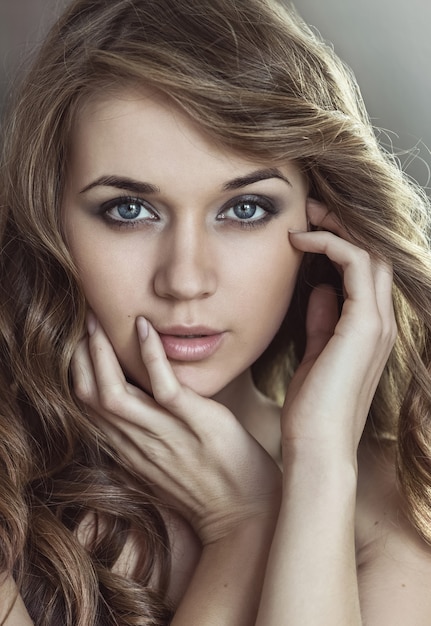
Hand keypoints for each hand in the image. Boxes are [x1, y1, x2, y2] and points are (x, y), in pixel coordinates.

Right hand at [71, 317, 280, 544]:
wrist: (246, 515)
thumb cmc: (209, 484)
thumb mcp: (165, 460)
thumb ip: (145, 433)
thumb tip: (140, 400)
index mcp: (129, 450)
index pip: (86, 407)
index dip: (75, 371)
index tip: (78, 340)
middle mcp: (138, 444)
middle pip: (89, 397)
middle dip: (78, 356)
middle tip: (82, 319)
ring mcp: (165, 436)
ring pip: (113, 394)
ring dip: (101, 352)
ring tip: (101, 319)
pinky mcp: (197, 425)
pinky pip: (164, 388)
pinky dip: (151, 356)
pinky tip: (146, 328)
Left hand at [284, 200, 396, 462]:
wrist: (315, 447)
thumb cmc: (310, 408)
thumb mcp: (315, 354)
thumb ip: (322, 321)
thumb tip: (321, 288)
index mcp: (369, 329)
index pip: (366, 269)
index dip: (340, 240)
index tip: (305, 228)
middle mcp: (380, 322)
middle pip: (374, 252)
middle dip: (342, 225)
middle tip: (308, 209)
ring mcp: (377, 323)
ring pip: (371, 251)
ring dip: (337, 227)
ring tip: (304, 215)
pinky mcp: (365, 325)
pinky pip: (356, 264)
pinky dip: (330, 245)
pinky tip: (298, 242)